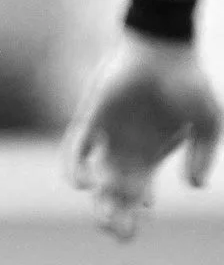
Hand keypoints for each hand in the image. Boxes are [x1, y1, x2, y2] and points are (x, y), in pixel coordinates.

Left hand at [63, 30, 220, 241]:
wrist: (163, 49)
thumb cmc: (187, 83)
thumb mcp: (207, 124)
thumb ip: (203, 154)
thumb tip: (195, 186)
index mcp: (149, 152)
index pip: (138, 190)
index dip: (136, 208)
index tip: (141, 216)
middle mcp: (125, 147)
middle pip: (115, 191)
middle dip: (117, 215)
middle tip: (119, 235)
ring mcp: (107, 134)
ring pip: (96, 176)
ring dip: (99, 200)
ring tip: (105, 219)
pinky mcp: (92, 118)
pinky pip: (76, 148)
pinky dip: (76, 168)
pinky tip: (85, 185)